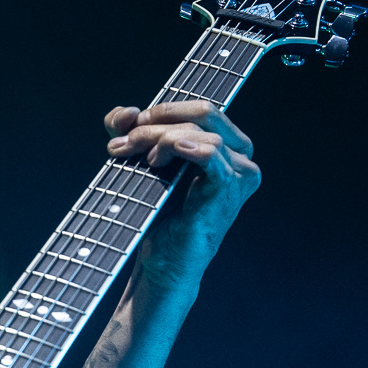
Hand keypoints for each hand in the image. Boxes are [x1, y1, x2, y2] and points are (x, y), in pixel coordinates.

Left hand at [104, 99, 259, 283]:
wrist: (162, 259)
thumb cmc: (157, 211)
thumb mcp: (139, 160)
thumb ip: (131, 130)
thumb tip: (126, 111)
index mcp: (229, 145)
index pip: (201, 108)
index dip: (163, 109)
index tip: (128, 126)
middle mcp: (241, 157)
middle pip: (203, 114)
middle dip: (158, 121)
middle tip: (126, 143)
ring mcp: (239, 175)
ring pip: (200, 134)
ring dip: (159, 139)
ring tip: (140, 160)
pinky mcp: (227, 192)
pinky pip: (211, 154)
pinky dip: (184, 147)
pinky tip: (163, 154)